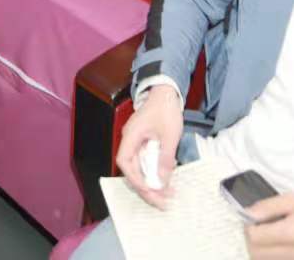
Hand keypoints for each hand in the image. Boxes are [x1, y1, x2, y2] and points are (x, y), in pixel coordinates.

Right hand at [113, 85, 182, 207]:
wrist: (166, 92)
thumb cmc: (166, 109)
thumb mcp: (170, 135)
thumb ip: (165, 157)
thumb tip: (162, 180)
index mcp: (131, 135)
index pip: (124, 162)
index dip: (134, 178)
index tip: (149, 189)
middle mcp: (130, 140)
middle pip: (132, 169)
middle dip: (146, 186)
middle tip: (161, 201)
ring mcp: (136, 142)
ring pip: (140, 167)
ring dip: (152, 181)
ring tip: (167, 194)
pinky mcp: (144, 143)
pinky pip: (146, 161)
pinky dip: (155, 172)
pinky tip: (166, 180)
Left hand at [245, 194, 293, 259]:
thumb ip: (269, 206)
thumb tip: (248, 213)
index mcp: (292, 233)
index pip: (254, 237)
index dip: (249, 227)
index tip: (254, 219)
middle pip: (256, 254)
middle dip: (253, 241)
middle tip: (261, 229)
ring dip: (261, 252)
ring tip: (270, 238)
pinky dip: (274, 259)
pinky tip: (280, 249)